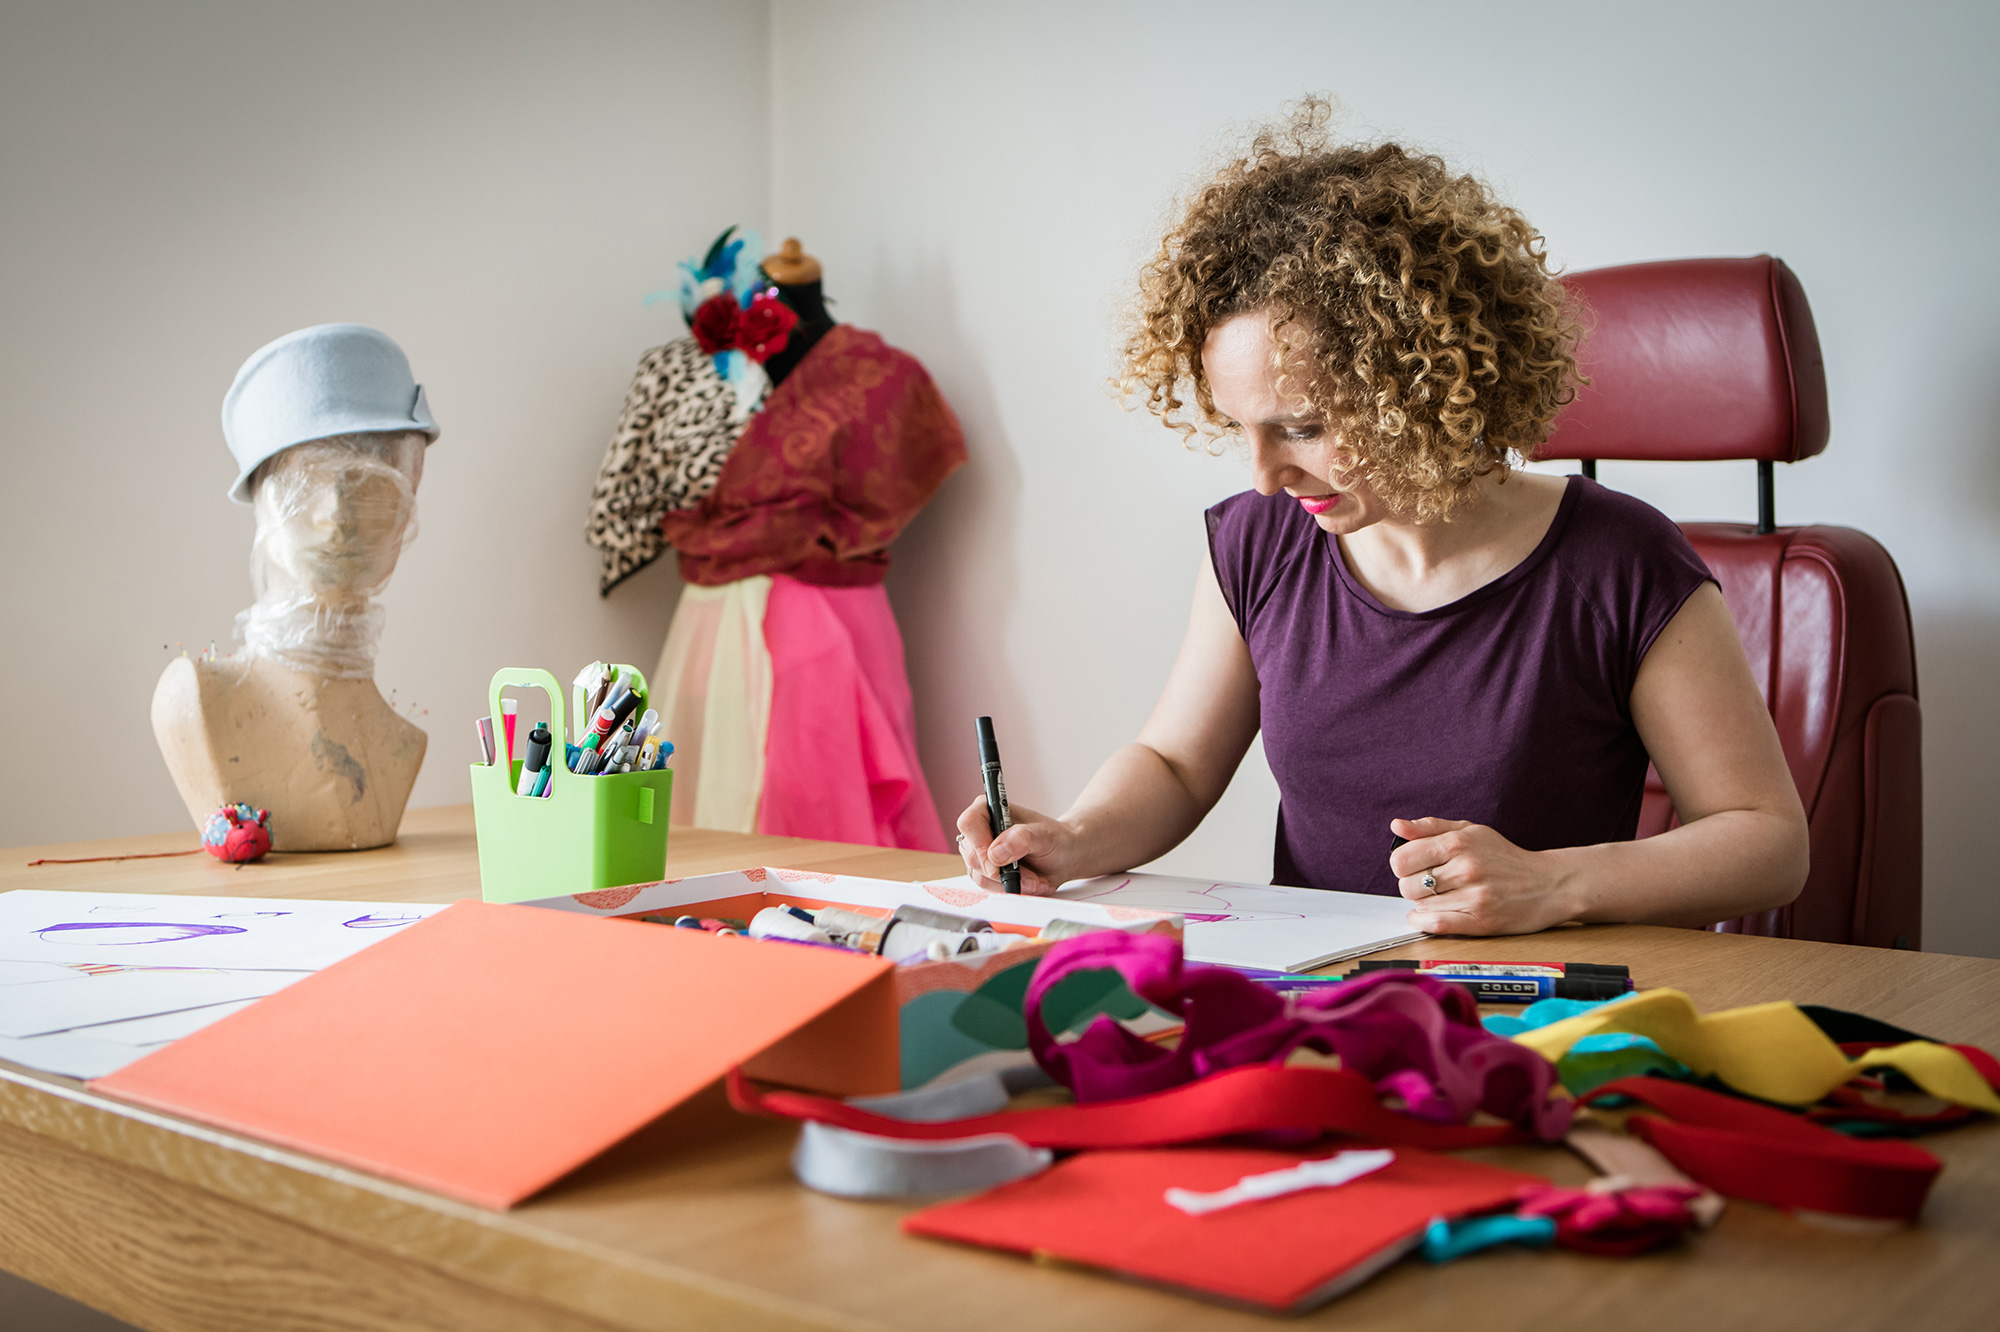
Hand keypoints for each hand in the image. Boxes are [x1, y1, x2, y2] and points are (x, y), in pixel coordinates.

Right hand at [955, 797, 1079, 895]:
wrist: (1063, 857)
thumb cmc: (1054, 840)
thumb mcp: (1044, 836)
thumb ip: (1021, 839)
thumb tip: (995, 852)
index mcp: (989, 809)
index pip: (969, 823)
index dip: (980, 845)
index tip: (997, 865)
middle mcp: (980, 830)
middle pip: (972, 855)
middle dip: (1003, 873)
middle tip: (1031, 876)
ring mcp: (980, 852)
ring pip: (980, 876)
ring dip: (1010, 883)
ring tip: (1035, 879)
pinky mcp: (984, 872)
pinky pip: (988, 888)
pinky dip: (1011, 889)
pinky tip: (1029, 883)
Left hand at [1388, 817, 1579, 935]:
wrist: (1549, 884)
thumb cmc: (1506, 857)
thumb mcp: (1470, 831)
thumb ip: (1430, 827)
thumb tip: (1397, 826)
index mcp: (1459, 842)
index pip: (1401, 859)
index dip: (1402, 865)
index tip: (1412, 867)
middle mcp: (1466, 868)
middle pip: (1407, 885)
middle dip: (1412, 886)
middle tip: (1430, 884)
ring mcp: (1474, 896)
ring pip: (1420, 906)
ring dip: (1424, 905)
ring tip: (1442, 897)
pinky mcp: (1482, 921)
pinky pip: (1437, 925)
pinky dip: (1424, 923)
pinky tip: (1429, 917)